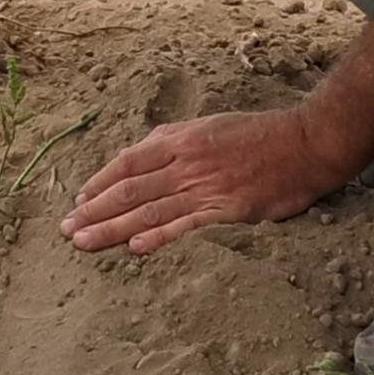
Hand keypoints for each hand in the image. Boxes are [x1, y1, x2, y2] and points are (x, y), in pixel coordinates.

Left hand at [62, 108, 356, 255]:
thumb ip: (176, 140)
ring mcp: (206, 186)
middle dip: (95, 210)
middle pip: (131, 189)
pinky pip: (187, 224)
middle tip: (66, 229)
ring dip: (113, 228)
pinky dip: (160, 236)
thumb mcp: (211, 125)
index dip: (100, 182)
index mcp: (181, 139)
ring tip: (85, 242)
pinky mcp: (227, 208)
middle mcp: (187, 162)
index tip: (79, 200)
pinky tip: (135, 249)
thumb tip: (145, 151)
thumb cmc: (259, 134)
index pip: (128, 162)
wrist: (307, 143)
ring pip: (150, 209)